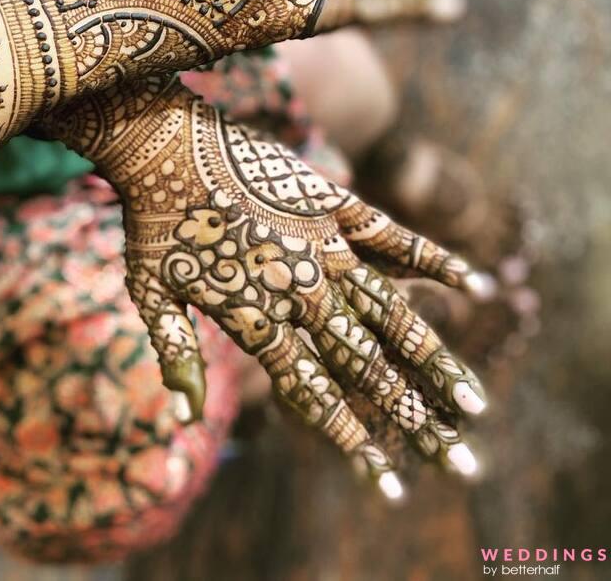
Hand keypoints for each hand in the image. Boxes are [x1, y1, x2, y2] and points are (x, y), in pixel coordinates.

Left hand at [47, 76, 488, 496]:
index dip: (351, 441)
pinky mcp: (331, 202)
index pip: (314, 393)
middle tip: (461, 464)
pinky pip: (393, 235)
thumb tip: (185, 423)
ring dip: (435, 360)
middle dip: (414, 419)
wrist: (162, 143)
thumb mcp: (151, 295)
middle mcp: (299, 290)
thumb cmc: (150, 223)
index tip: (387, 483)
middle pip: (366, 366)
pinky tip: (474, 284)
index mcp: (257, 317)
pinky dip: (434, 259)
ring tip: (474, 402)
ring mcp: (321, 245)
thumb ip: (178, 356)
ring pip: (391, 312)